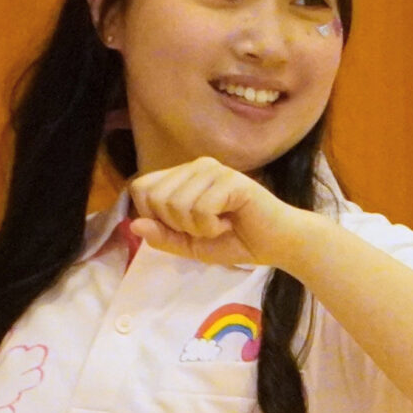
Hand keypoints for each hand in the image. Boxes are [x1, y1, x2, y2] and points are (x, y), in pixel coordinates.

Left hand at [126, 158, 316, 269]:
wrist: (278, 244)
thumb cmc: (237, 241)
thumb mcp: (191, 246)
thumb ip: (163, 236)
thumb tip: (134, 224)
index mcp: (183, 176)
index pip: (141, 188)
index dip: (154, 216)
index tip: (183, 227)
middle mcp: (196, 166)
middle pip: (154, 197)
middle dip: (176, 225)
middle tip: (205, 227)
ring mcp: (213, 169)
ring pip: (176, 204)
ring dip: (197, 228)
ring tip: (221, 224)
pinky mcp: (230, 179)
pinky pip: (200, 209)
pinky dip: (212, 227)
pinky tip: (231, 222)